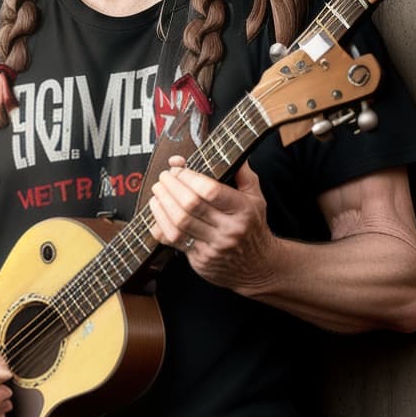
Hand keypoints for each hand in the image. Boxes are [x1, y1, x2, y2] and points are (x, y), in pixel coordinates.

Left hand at [148, 156, 278, 294]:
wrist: (258, 267)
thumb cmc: (253, 226)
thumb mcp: (256, 197)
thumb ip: (242, 173)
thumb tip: (225, 149)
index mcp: (243, 210)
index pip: (210, 191)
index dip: (188, 177)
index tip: (178, 169)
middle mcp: (229, 229)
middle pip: (190, 205)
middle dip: (170, 187)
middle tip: (163, 177)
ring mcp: (213, 247)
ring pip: (178, 224)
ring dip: (161, 205)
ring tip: (156, 192)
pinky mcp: (200, 260)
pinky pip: (173, 241)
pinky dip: (160, 225)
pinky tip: (156, 214)